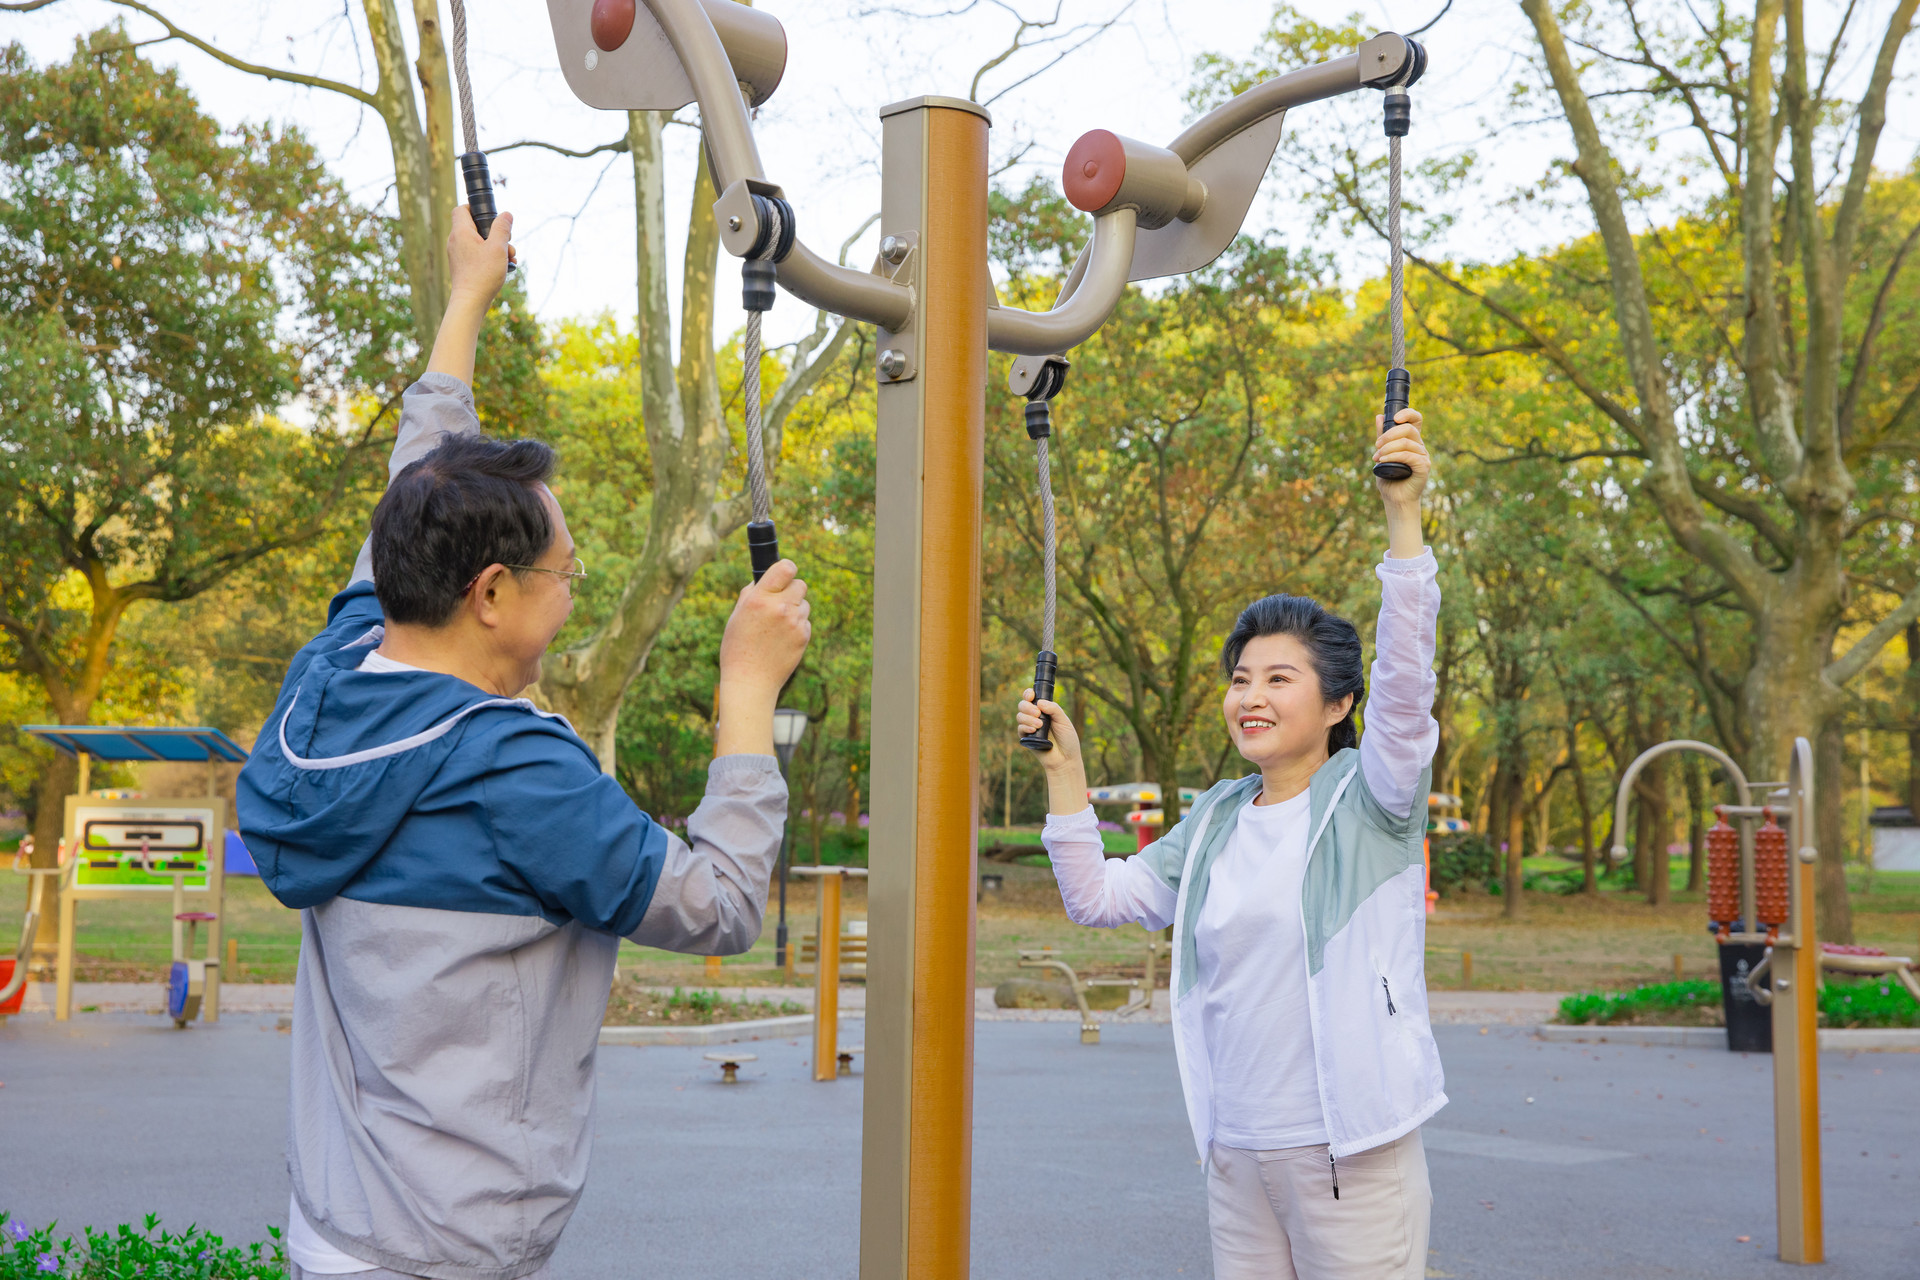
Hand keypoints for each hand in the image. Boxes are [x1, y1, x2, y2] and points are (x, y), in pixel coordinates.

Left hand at [446, 205, 516, 302]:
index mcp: (461, 232)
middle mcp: (455, 241)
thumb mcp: (498, 248)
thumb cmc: (482, 275)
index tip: (492, 218)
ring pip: (478, 242)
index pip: (462, 209)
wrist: (470, 302)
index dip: (476, 209)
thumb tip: (506, 214)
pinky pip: (476, 254)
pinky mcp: (462, 266)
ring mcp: (457, 254)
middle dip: (495, 233)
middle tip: (507, 243)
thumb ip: (502, 229)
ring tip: (509, 258)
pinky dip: (489, 257)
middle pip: (475, 227)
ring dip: (495, 247)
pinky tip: (503, 267)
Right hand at [718, 559, 810, 697]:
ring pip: (804, 604)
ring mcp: (794, 623)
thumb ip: (751, 595)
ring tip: (777, 627)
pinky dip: (797, 627)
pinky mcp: (803, 636)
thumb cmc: (737, 649)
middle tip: (780, 602)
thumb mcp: (737, 617)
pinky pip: (805, 622)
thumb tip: (762, 580)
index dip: (787, 568)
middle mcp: (779, 608)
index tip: (785, 573)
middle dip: (792, 590)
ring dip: (795, 610)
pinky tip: (782, 640)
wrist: (750, 681)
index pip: (785, 568)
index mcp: (758, 599)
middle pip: (800, 584)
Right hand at [1016, 690, 1082, 772]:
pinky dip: (1025, 727)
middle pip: (1022, 705)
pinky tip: (1033, 730)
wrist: (1065, 759)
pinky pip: (1020, 729)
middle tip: (1038, 713)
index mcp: (1045, 710)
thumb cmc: (1067, 740)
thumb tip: (1040, 702)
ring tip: (1039, 725)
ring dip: (1028, 718)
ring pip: (1019, 716)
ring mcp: (1030, 727)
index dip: (1028, 694)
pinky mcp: (1026, 738)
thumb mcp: (1064, 721)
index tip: (1031, 695)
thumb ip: (1054, 709)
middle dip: (1027, 707)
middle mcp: (1035, 717)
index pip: (1032, 698)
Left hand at [1372, 408, 1429, 505]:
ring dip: (1387, 448)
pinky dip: (1393, 456)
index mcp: (1411, 441)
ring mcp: (1423, 456)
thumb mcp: (1382, 453)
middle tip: (1376, 446)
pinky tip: (1383, 461)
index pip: (1416, 420)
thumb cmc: (1389, 478)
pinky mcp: (1423, 466)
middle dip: (1389, 435)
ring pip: (1406, 442)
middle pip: (1409, 428)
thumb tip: (1379, 416)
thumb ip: (1382, 436)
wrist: (1395, 498)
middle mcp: (1419, 446)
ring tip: (1377, 458)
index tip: (1395, 418)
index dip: (1408, 413)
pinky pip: (1408, 455)